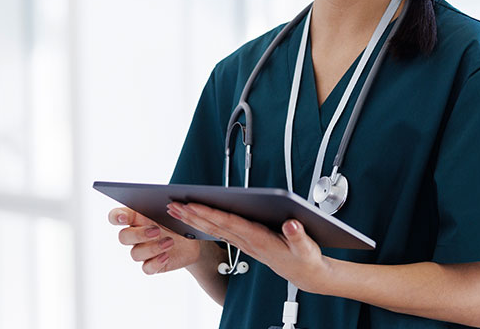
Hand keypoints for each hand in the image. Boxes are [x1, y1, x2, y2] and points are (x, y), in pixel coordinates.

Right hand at [108, 206, 203, 274]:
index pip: (116, 217)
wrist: (191, 242)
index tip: (124, 218)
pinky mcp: (152, 265)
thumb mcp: (172, 211)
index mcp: (136, 218)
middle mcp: (136, 235)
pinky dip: (156, 263)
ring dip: (152, 248)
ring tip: (170, 242)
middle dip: (138, 234)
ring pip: (135, 254)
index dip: (116, 217)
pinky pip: (147, 268)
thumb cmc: (177, 222)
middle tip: (156, 230)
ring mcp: (143, 251)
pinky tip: (166, 256)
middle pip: (123, 237)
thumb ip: (163, 206)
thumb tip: (166, 202)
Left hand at [166, 202, 330, 293]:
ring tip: (176, 210)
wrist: (305, 274)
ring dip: (194, 220)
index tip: (192, 205)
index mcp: (259, 240)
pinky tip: (195, 219)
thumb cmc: (305, 259)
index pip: (229, 224)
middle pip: (215, 226)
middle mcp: (248, 242)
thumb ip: (298, 236)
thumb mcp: (307, 248)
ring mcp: (245, 243)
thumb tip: (291, 224)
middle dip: (192, 216)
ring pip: (214, 229)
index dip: (210, 213)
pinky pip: (221, 233)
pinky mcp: (246, 243)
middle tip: (172, 205)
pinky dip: (206, 224)